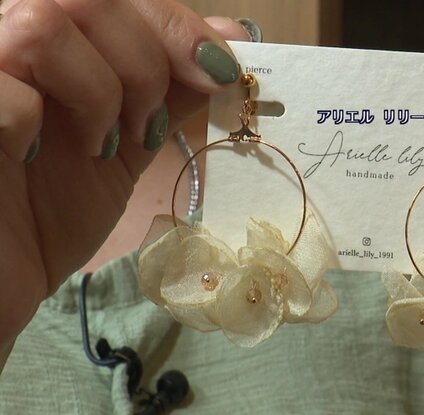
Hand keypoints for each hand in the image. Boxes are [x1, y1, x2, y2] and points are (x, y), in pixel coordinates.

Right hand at [0, 0, 253, 348]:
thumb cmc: (49, 213)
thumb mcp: (126, 144)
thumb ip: (170, 88)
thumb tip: (232, 37)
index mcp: (52, 43)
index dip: (175, 23)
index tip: (219, 72)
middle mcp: (5, 39)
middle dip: (144, 61)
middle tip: (147, 124)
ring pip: (44, 25)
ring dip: (96, 91)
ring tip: (96, 144)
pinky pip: (4, 89)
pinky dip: (35, 121)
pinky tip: (33, 155)